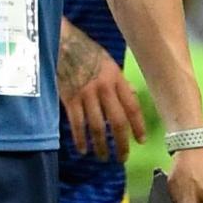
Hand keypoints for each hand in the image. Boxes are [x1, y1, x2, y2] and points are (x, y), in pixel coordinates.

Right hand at [58, 27, 144, 159]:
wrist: (61, 44)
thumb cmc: (86, 52)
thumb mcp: (109, 63)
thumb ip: (119, 82)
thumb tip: (132, 96)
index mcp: (116, 79)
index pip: (132, 107)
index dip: (138, 126)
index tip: (140, 141)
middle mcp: (104, 88)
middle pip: (116, 122)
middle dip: (121, 143)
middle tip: (123, 157)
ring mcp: (86, 95)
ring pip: (97, 127)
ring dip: (101, 145)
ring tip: (103, 157)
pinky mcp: (70, 99)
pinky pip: (77, 124)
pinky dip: (81, 139)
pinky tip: (83, 149)